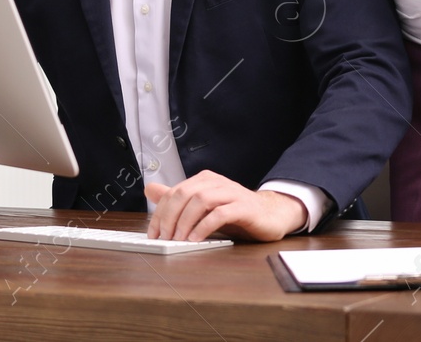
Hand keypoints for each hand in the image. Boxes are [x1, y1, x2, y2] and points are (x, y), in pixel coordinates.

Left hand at [145, 171, 306, 242]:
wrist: (270, 214)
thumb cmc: (235, 212)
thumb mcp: (202, 206)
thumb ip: (177, 199)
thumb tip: (150, 188)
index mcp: (205, 180)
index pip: (175, 192)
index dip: (160, 213)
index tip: (153, 234)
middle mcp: (217, 182)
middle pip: (185, 194)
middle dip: (170, 217)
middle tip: (164, 238)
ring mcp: (232, 193)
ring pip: (201, 200)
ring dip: (185, 222)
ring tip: (178, 240)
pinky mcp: (244, 207)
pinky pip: (221, 213)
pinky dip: (205, 226)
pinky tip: (196, 239)